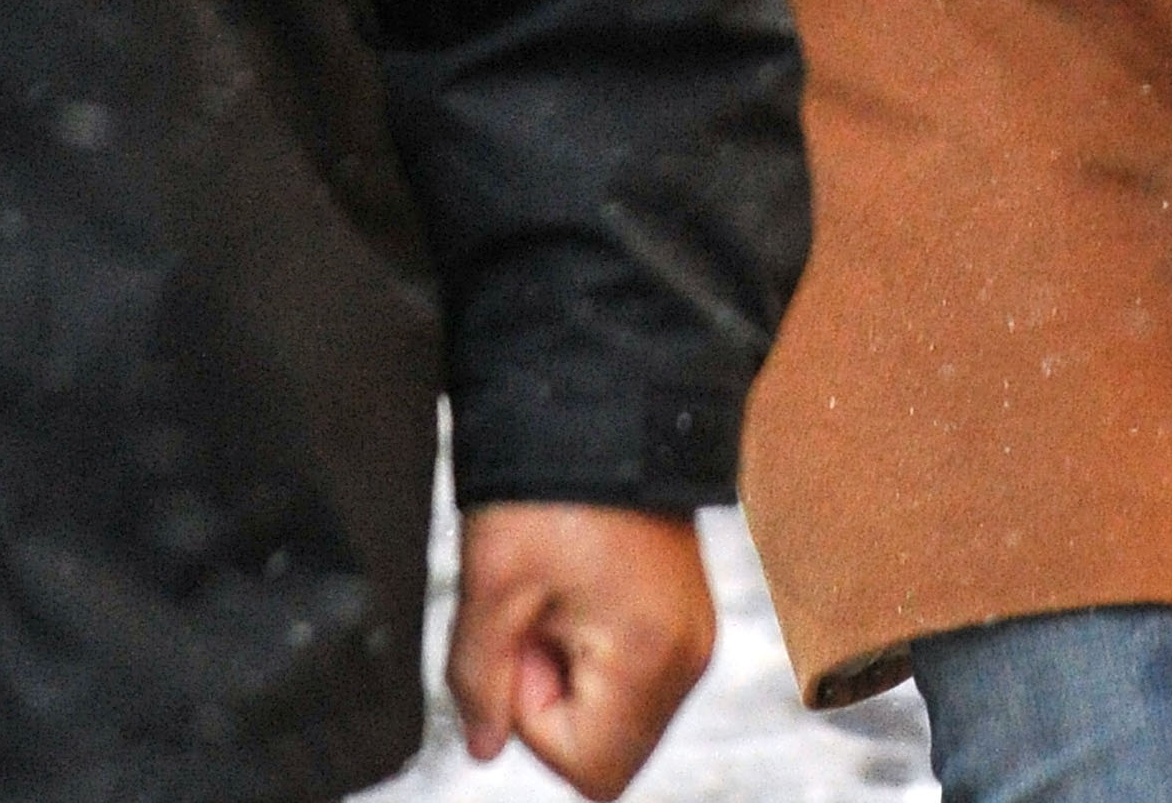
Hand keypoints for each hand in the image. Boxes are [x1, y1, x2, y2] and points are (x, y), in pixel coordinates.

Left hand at [448, 504, 714, 800]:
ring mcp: (693, 632)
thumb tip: (483, 745)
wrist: (605, 404)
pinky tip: (578, 592)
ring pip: (619, 713)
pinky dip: (595, 651)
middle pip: (611, 748)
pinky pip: (634, 673)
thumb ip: (479, 683)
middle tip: (540, 616)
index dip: (535, 721)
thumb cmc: (555, 481)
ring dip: (573, 675)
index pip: (590, 768)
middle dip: (556, 700)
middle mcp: (689, 652)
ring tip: (559, 598)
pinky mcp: (684, 613)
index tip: (528, 641)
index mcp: (653, 654)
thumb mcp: (493, 585)